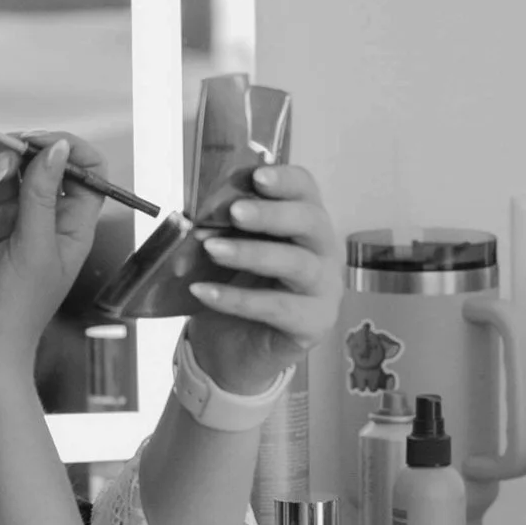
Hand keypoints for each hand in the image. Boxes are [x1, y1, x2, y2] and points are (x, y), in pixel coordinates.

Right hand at [0, 134, 103, 390]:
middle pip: (32, 160)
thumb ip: (43, 194)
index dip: (65, 148)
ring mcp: (2, 222)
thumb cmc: (13, 310)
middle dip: (10, 156)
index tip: (37, 145)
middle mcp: (38, 218)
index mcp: (69, 224)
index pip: (85, 168)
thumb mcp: (34, 247)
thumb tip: (60, 147)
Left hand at [181, 161, 343, 390]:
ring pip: (298, 264)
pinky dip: (237, 299)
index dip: (285, 180)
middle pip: (310, 222)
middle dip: (271, 213)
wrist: (232, 349)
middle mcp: (324, 251)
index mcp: (306, 222)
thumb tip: (201, 215)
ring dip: (252, 254)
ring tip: (211, 250)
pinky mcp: (313, 324)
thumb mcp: (226, 248)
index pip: (306, 190)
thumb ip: (221, 227)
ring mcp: (324, 289)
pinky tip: (205, 292)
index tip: (257, 175)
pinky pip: (277, 308)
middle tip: (235, 212)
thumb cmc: (236, 288)